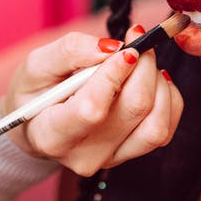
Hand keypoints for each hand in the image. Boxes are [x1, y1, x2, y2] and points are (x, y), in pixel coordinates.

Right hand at [2, 25, 182, 175]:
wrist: (37, 124)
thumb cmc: (35, 93)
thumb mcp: (37, 65)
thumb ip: (70, 52)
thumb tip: (112, 47)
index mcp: (52, 136)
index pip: (92, 110)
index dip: (114, 74)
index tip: (126, 47)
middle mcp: (84, 155)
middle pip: (134, 110)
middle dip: (143, 67)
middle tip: (136, 41)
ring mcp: (111, 158)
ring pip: (156, 124)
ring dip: (157, 83)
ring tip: (142, 63)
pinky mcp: (131, 153)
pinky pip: (165, 127)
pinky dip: (166, 98)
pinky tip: (149, 81)